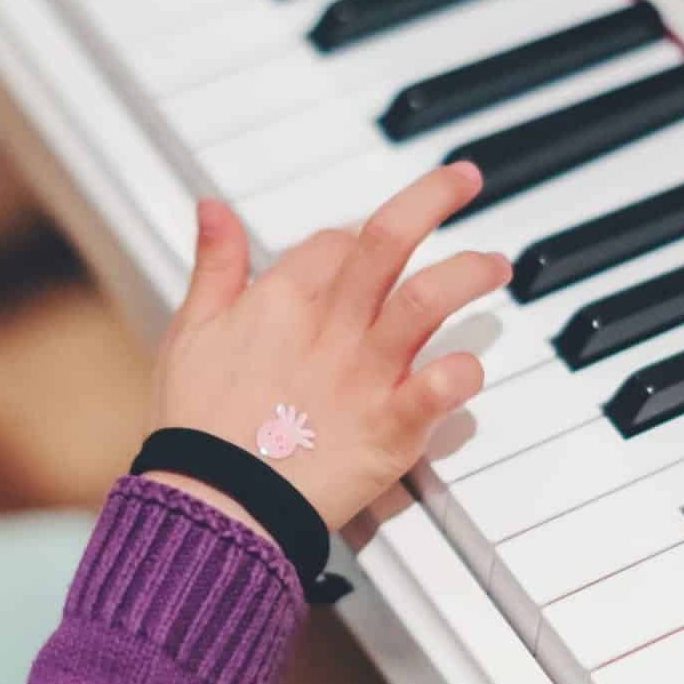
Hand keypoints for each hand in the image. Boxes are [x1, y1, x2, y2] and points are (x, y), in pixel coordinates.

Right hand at [145, 162, 510, 533]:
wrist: (210, 504)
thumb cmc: (196, 426)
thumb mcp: (190, 332)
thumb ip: (214, 267)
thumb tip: (212, 208)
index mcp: (281, 299)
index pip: (336, 242)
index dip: (357, 239)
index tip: (373, 250)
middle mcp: (329, 325)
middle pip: (389, 239)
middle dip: (434, 197)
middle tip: (465, 179)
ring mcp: (363, 374)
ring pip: (427, 299)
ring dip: (468, 272)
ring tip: (494, 265)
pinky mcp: (388, 427)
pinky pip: (437, 390)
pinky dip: (462, 374)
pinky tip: (470, 368)